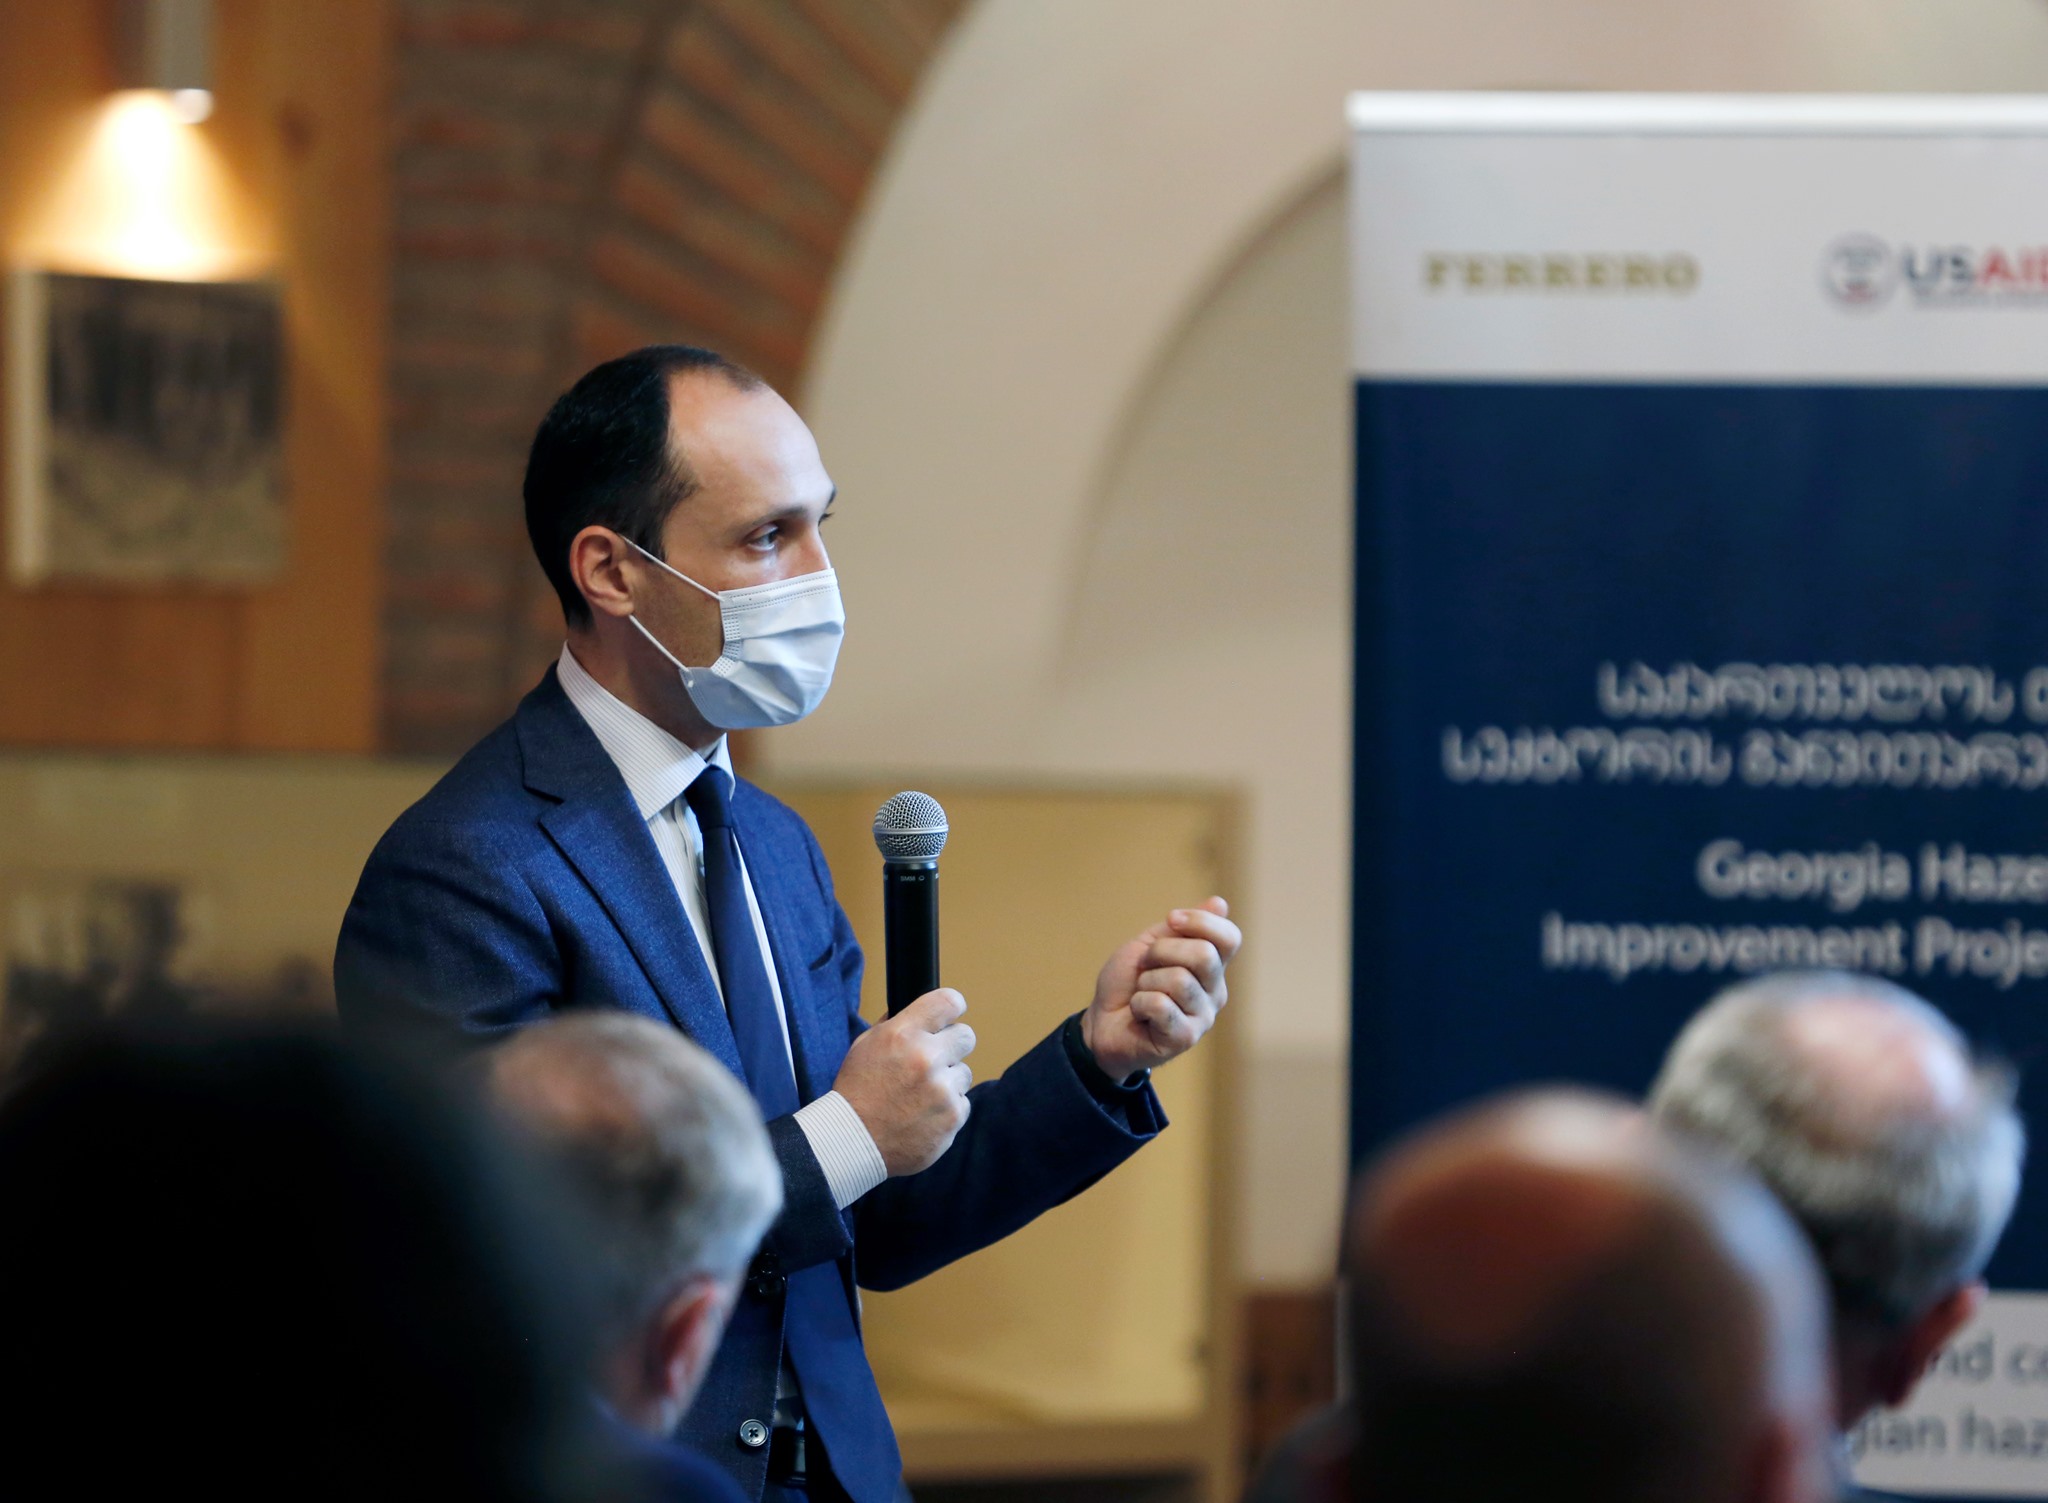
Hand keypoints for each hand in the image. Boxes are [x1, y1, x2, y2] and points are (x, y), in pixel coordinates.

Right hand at [832, 989, 975, 1175]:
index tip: (952, 1013)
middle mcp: (926, 1058)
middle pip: (966, 1036)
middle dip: (952, 1046)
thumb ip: (897, 1025)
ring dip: (948, 1081)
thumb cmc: (857, 1091)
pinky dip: (947, 1109)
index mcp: (903, 1035)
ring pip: (964, 1073)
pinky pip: (962, 1103)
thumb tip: (924, 1014)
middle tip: (936, 1060)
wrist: (852, 1140)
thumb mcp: (866, 1046)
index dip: (953, 1006)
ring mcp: (942, 1090)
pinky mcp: (953, 1117)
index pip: (949, 1002)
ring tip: (919, 1096)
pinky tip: (922, 1115)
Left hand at [1082, 897, 1239, 1082]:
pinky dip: (1139, 1003)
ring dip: (1146, 981)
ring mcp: (1203, 1017)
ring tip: (1141, 993)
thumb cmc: (1127, 984)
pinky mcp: (1185, 1038)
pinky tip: (1140, 1014)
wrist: (1101, 1023)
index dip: (1201, 922)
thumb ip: (1181, 928)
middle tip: (1145, 966)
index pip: (1229, 937)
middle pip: (1204, 955)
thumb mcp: (1149, 945)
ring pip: (1178, 980)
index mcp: (1212, 966)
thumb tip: (1220, 903)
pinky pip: (1161, 1005)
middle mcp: (1215, 992)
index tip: (1172, 919)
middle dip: (1162, 951)